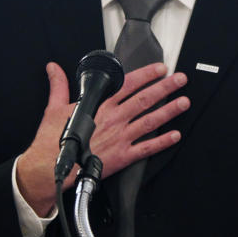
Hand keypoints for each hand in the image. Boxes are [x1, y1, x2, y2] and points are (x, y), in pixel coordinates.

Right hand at [16, 61, 188, 215]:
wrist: (53, 167)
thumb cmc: (53, 139)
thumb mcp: (54, 108)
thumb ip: (58, 85)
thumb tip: (53, 68)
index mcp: (100, 106)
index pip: (128, 85)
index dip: (146, 75)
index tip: (161, 68)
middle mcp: (114, 119)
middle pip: (145, 99)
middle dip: (165, 87)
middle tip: (181, 79)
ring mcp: (121, 137)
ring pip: (150, 121)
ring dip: (169, 111)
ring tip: (184, 102)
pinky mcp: (123, 156)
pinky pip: (147, 148)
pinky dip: (162, 142)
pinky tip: (175, 135)